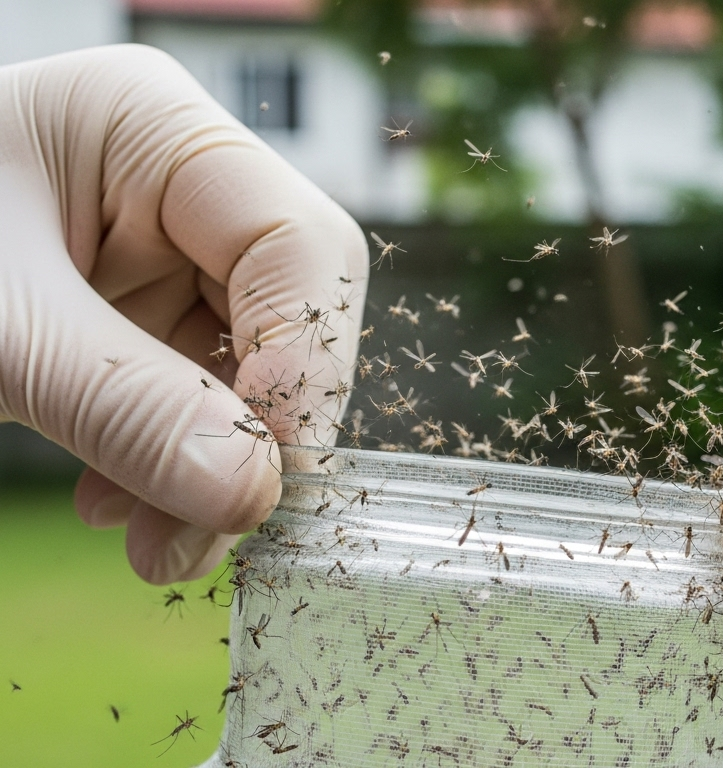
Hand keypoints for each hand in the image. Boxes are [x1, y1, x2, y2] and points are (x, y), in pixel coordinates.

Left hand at [0, 46, 366, 583]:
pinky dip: (169, 471)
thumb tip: (251, 493)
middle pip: (288, 316)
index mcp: (156, 130)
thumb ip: (121, 402)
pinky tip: (116, 504)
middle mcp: (179, 191)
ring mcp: (162, 259)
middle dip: (255, 435)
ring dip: (209, 474)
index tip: (269, 469)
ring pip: (249, 378)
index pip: (297, 244)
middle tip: (211, 531)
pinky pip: (194, 405)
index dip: (306, 360)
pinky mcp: (136, 322)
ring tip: (154, 546)